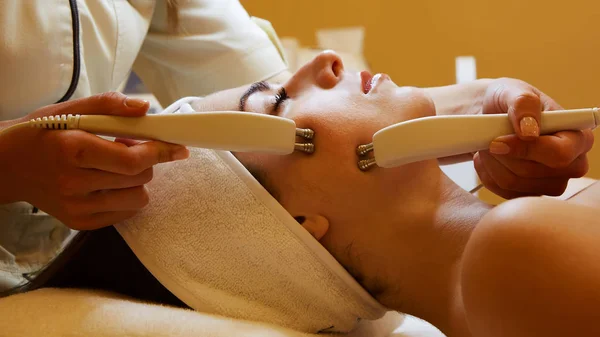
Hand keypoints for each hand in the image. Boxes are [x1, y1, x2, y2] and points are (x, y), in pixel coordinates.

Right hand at [0, 92, 188, 229]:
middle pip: (140, 178)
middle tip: (127, 148)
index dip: (158, 152)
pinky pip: (126, 213)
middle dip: (146, 161)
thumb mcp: (69, 110)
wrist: (6, 166)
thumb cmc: (40, 134)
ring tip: (117, 167)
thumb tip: (145, 109)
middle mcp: (74, 184)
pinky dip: (127, 195)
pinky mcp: (79, 223)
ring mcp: (77, 208)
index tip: (175, 146)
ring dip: (138, 180)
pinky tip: (109, 182)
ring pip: (138, 198)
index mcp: (73, 151)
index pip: (132, 160)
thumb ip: (109, 105)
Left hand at [474, 78, 593, 198]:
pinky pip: (501, 191)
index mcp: (579, 137)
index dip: (525, 149)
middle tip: (490, 137)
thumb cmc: (510, 101)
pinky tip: (489, 158)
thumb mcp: (514, 91)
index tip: (497, 140)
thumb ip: (524, 103)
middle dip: (502, 154)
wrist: (494, 117)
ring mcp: (551, 183)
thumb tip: (529, 131)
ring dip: (491, 162)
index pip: (559, 155)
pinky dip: (487, 173)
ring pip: (512, 183)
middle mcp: (572, 165)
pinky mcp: (530, 193)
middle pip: (531, 172)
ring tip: (488, 144)